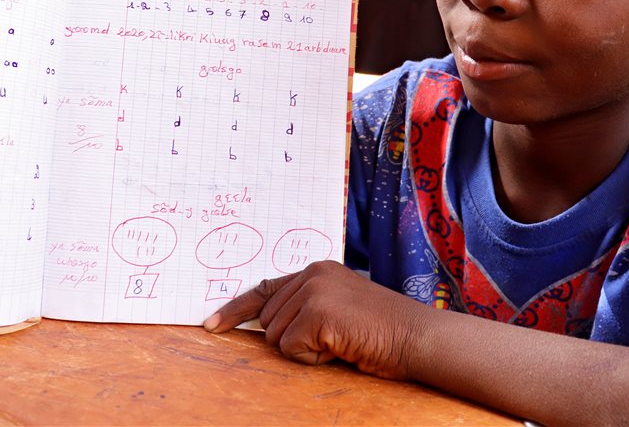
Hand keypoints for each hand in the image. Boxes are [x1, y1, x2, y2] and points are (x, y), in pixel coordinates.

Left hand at [203, 260, 429, 379]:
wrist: (416, 337)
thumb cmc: (380, 331)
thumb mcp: (338, 307)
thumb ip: (305, 306)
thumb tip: (265, 325)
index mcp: (316, 270)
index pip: (264, 288)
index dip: (235, 310)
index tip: (212, 325)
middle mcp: (311, 274)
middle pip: (267, 321)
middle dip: (293, 339)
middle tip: (335, 339)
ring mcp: (314, 291)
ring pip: (276, 337)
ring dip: (305, 350)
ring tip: (341, 342)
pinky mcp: (317, 313)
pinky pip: (290, 349)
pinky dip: (313, 358)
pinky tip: (341, 348)